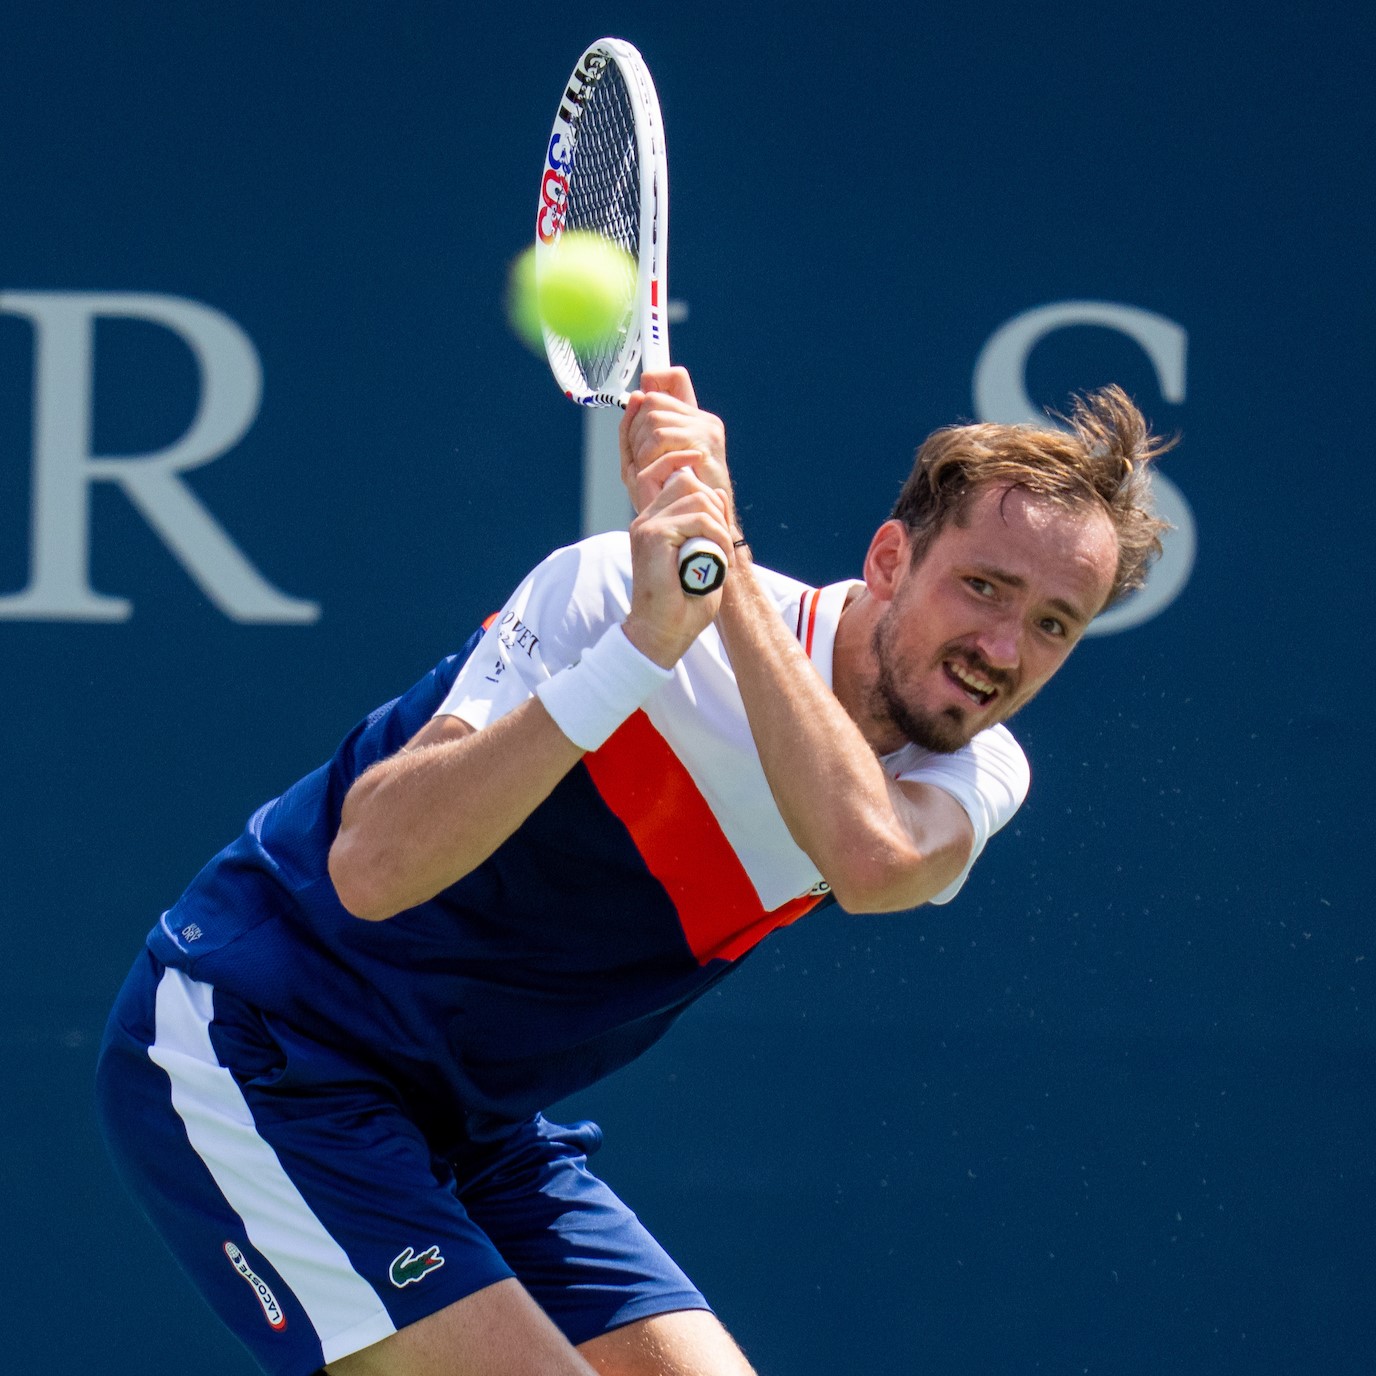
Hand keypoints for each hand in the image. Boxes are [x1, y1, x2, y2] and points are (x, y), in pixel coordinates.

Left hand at [620, 367, 736, 533]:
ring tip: (648, 470)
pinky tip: (656, 473)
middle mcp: (701, 419)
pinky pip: (661, 438)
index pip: (671, 378)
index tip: (639, 402)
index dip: (653, 382)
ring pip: (653, 418)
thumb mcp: (643, 461)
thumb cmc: (670, 499)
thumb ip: (634, 429)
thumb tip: (637, 395)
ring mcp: (706, 429)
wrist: (698, 529)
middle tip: (640, 459)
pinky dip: (649, 456)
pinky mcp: (705, 444)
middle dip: (635, 430)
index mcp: (690, 419)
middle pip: (652, 400)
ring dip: (641, 447)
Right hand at [622, 467, 734, 666]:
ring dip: (720, 528)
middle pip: (689, 483)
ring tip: (720, 558)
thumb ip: (708, 525)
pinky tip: (718, 561)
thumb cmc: (682, 604)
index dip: (706, 489)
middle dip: (717, 510)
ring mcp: (647, 525)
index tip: (722, 513)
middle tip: (723, 547)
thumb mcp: (703, 556)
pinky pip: (699, 520)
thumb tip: (716, 494)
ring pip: (698, 500)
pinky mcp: (654, 536)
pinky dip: (717, 537)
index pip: (678, 479)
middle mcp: (647, 519)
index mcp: (654, 521)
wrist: (661, 634)